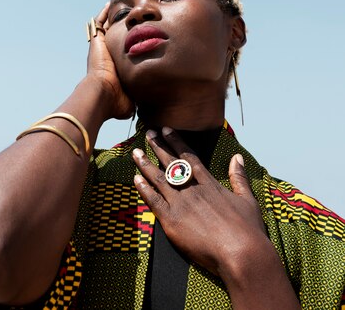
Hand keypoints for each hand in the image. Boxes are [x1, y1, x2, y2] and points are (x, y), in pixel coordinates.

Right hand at [86, 3, 133, 120]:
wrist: (102, 94)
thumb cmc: (116, 101)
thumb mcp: (130, 101)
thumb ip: (137, 101)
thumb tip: (144, 109)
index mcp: (113, 69)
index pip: (120, 54)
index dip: (126, 46)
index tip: (135, 40)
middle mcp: (105, 56)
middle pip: (112, 38)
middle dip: (119, 29)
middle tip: (127, 19)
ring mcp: (100, 48)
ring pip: (105, 28)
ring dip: (112, 19)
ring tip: (120, 8)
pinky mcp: (97, 41)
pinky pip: (100, 23)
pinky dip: (104, 14)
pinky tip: (111, 5)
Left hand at [132, 127, 267, 279]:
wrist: (242, 254)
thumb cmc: (248, 230)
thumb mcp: (248, 199)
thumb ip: (239, 177)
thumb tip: (237, 157)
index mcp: (209, 184)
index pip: (189, 157)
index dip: (176, 142)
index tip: (166, 130)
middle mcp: (193, 189)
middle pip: (171, 164)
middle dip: (158, 147)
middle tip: (148, 133)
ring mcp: (181, 204)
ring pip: (159, 179)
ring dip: (146, 165)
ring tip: (135, 153)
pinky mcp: (172, 221)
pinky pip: (153, 201)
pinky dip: (144, 189)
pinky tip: (136, 179)